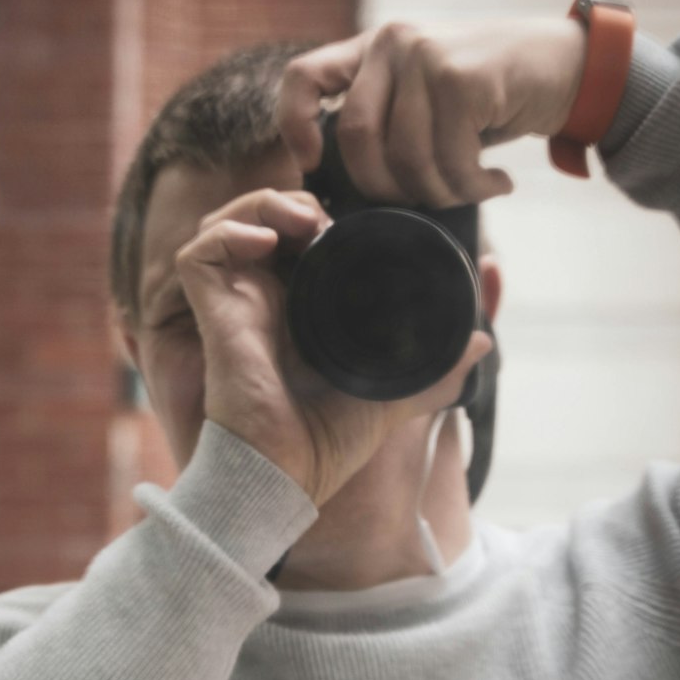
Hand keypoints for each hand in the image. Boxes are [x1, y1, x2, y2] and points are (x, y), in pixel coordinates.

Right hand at [174, 187, 491, 507]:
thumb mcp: (394, 398)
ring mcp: (235, 305)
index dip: (316, 218)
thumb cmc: (326, 447)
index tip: (352, 228)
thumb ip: (435, 371)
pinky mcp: (213, 314)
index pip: (295, 242)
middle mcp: (262, 302)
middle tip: (327, 220)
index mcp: (296, 313)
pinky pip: (197, 254)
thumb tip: (481, 343)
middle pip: (259, 221)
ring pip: (226, 223)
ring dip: (261, 204)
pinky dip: (226, 233)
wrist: (287, 477)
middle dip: (291, 201)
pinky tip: (266, 241)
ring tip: (302, 220)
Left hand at [276, 18, 588, 207]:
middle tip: (418, 203)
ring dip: (439, 192)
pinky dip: (472, 187)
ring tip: (470, 192)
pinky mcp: (461, 76)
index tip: (313, 166)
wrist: (566, 68)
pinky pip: (449, 158)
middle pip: (356, 136)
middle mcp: (392, 42)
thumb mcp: (425, 100)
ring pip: (406, 156)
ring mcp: (426, 54)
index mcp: (372, 49)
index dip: (295, 126)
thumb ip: (385, 122)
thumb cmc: (489, 99)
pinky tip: (496, 183)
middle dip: (383, 187)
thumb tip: (342, 193)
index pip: (302, 77)